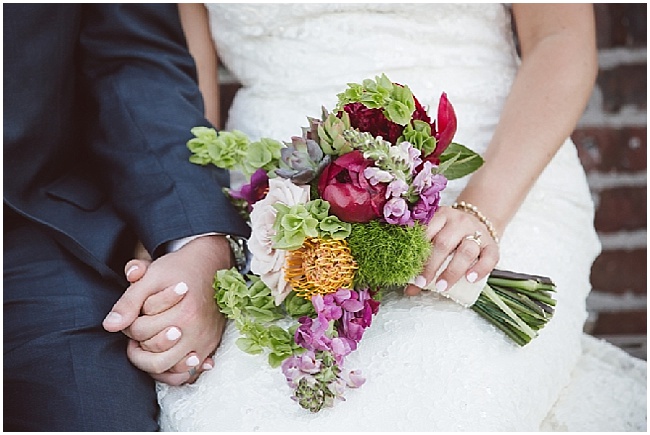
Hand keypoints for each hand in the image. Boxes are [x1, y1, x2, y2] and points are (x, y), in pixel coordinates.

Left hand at [103, 235, 230, 384]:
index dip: (129, 322)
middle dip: (139, 341)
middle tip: (141, 327)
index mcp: (183, 312)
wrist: (211, 264)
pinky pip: (186, 374)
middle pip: (152, 353)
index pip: (139, 331)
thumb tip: (110, 326)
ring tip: (149, 342)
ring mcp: (204, 341)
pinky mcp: (209, 347)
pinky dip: (172, 371)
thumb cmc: (178, 269)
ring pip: (167, 368)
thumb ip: (129, 302)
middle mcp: (196, 330)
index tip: (137, 312)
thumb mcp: (151, 277)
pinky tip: (165, 356)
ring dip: (152, 359)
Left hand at [404, 206, 498, 295]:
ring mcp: (478, 232)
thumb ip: (422, 259)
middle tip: (422, 283)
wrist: (479, 219)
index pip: (427, 232)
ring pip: (467, 250)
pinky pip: (489, 258)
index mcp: (441, 216)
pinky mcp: (492, 245)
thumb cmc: (451, 233)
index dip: (417, 253)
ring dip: (453, 271)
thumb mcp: (436, 238)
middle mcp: (459, 222)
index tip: (409, 269)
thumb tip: (409, 288)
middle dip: (431, 265)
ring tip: (442, 286)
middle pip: (444, 243)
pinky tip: (470, 279)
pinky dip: (480, 269)